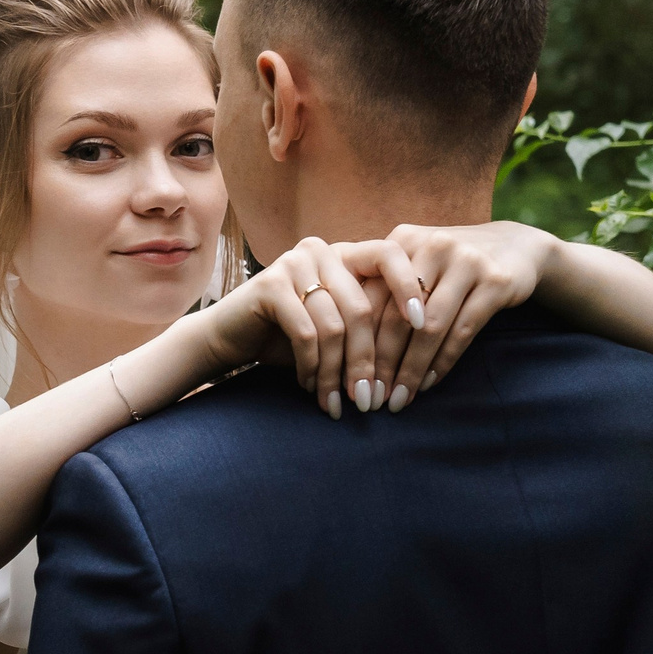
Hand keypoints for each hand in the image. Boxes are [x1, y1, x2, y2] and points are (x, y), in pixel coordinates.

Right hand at [207, 238, 405, 418]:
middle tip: (368, 401)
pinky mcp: (270, 284)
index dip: (410, 288)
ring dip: (336, 373)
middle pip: (362, 308)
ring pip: (334, 326)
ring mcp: (294, 263)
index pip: (391, 255)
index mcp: (346, 254)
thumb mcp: (338, 328)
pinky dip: (311, 367)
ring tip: (334, 403)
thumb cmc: (290, 337)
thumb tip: (415, 361)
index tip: (421, 326)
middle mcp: (323, 250)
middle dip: (367, 362)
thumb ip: (370, 328)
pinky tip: (308, 386)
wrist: (231, 337)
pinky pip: (306, 333)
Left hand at [366, 222, 562, 408]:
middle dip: (381, 364)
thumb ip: (381, 289)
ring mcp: (466, 261)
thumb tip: (339, 344)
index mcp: (402, 241)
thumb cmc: (449, 266)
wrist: (515, 247)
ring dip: (412, 370)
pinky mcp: (496, 280)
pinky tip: (429, 383)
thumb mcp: (415, 264)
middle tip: (371, 398)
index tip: (348, 379)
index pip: (369, 299)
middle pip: (396, 316)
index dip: (356, 343)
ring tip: (399, 398)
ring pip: (429, 328)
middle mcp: (432, 245)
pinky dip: (443, 362)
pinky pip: (462, 331)